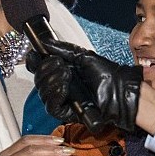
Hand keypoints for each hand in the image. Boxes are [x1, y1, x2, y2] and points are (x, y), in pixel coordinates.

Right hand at [27, 40, 142, 131]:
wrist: (120, 89)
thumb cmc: (107, 74)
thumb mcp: (82, 56)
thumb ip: (62, 49)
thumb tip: (44, 42)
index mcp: (61, 72)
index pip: (38, 69)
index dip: (34, 62)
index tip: (35, 54)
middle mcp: (59, 86)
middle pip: (38, 80)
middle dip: (46, 69)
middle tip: (60, 63)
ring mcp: (62, 100)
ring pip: (42, 93)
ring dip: (52, 80)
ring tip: (67, 73)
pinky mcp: (66, 113)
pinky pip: (51, 106)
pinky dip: (55, 94)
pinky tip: (63, 87)